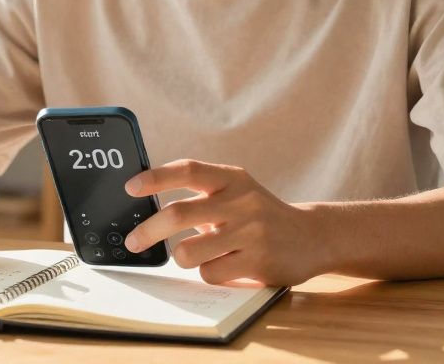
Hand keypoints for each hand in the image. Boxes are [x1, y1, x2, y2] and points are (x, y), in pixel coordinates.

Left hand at [123, 159, 328, 286]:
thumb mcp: (237, 192)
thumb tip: (150, 210)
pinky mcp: (257, 262)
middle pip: (179, 214)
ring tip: (195, 254)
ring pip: (189, 251)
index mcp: (232, 178)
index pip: (188, 169)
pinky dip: (208, 272)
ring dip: (181, 257)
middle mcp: (241, 201)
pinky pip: (210, 273)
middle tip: (133, 241)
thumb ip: (202, 194)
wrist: (313, 236)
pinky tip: (224, 265)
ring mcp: (251, 232)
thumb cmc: (261, 215)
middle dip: (148, 230)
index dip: (156, 178)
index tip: (130, 187)